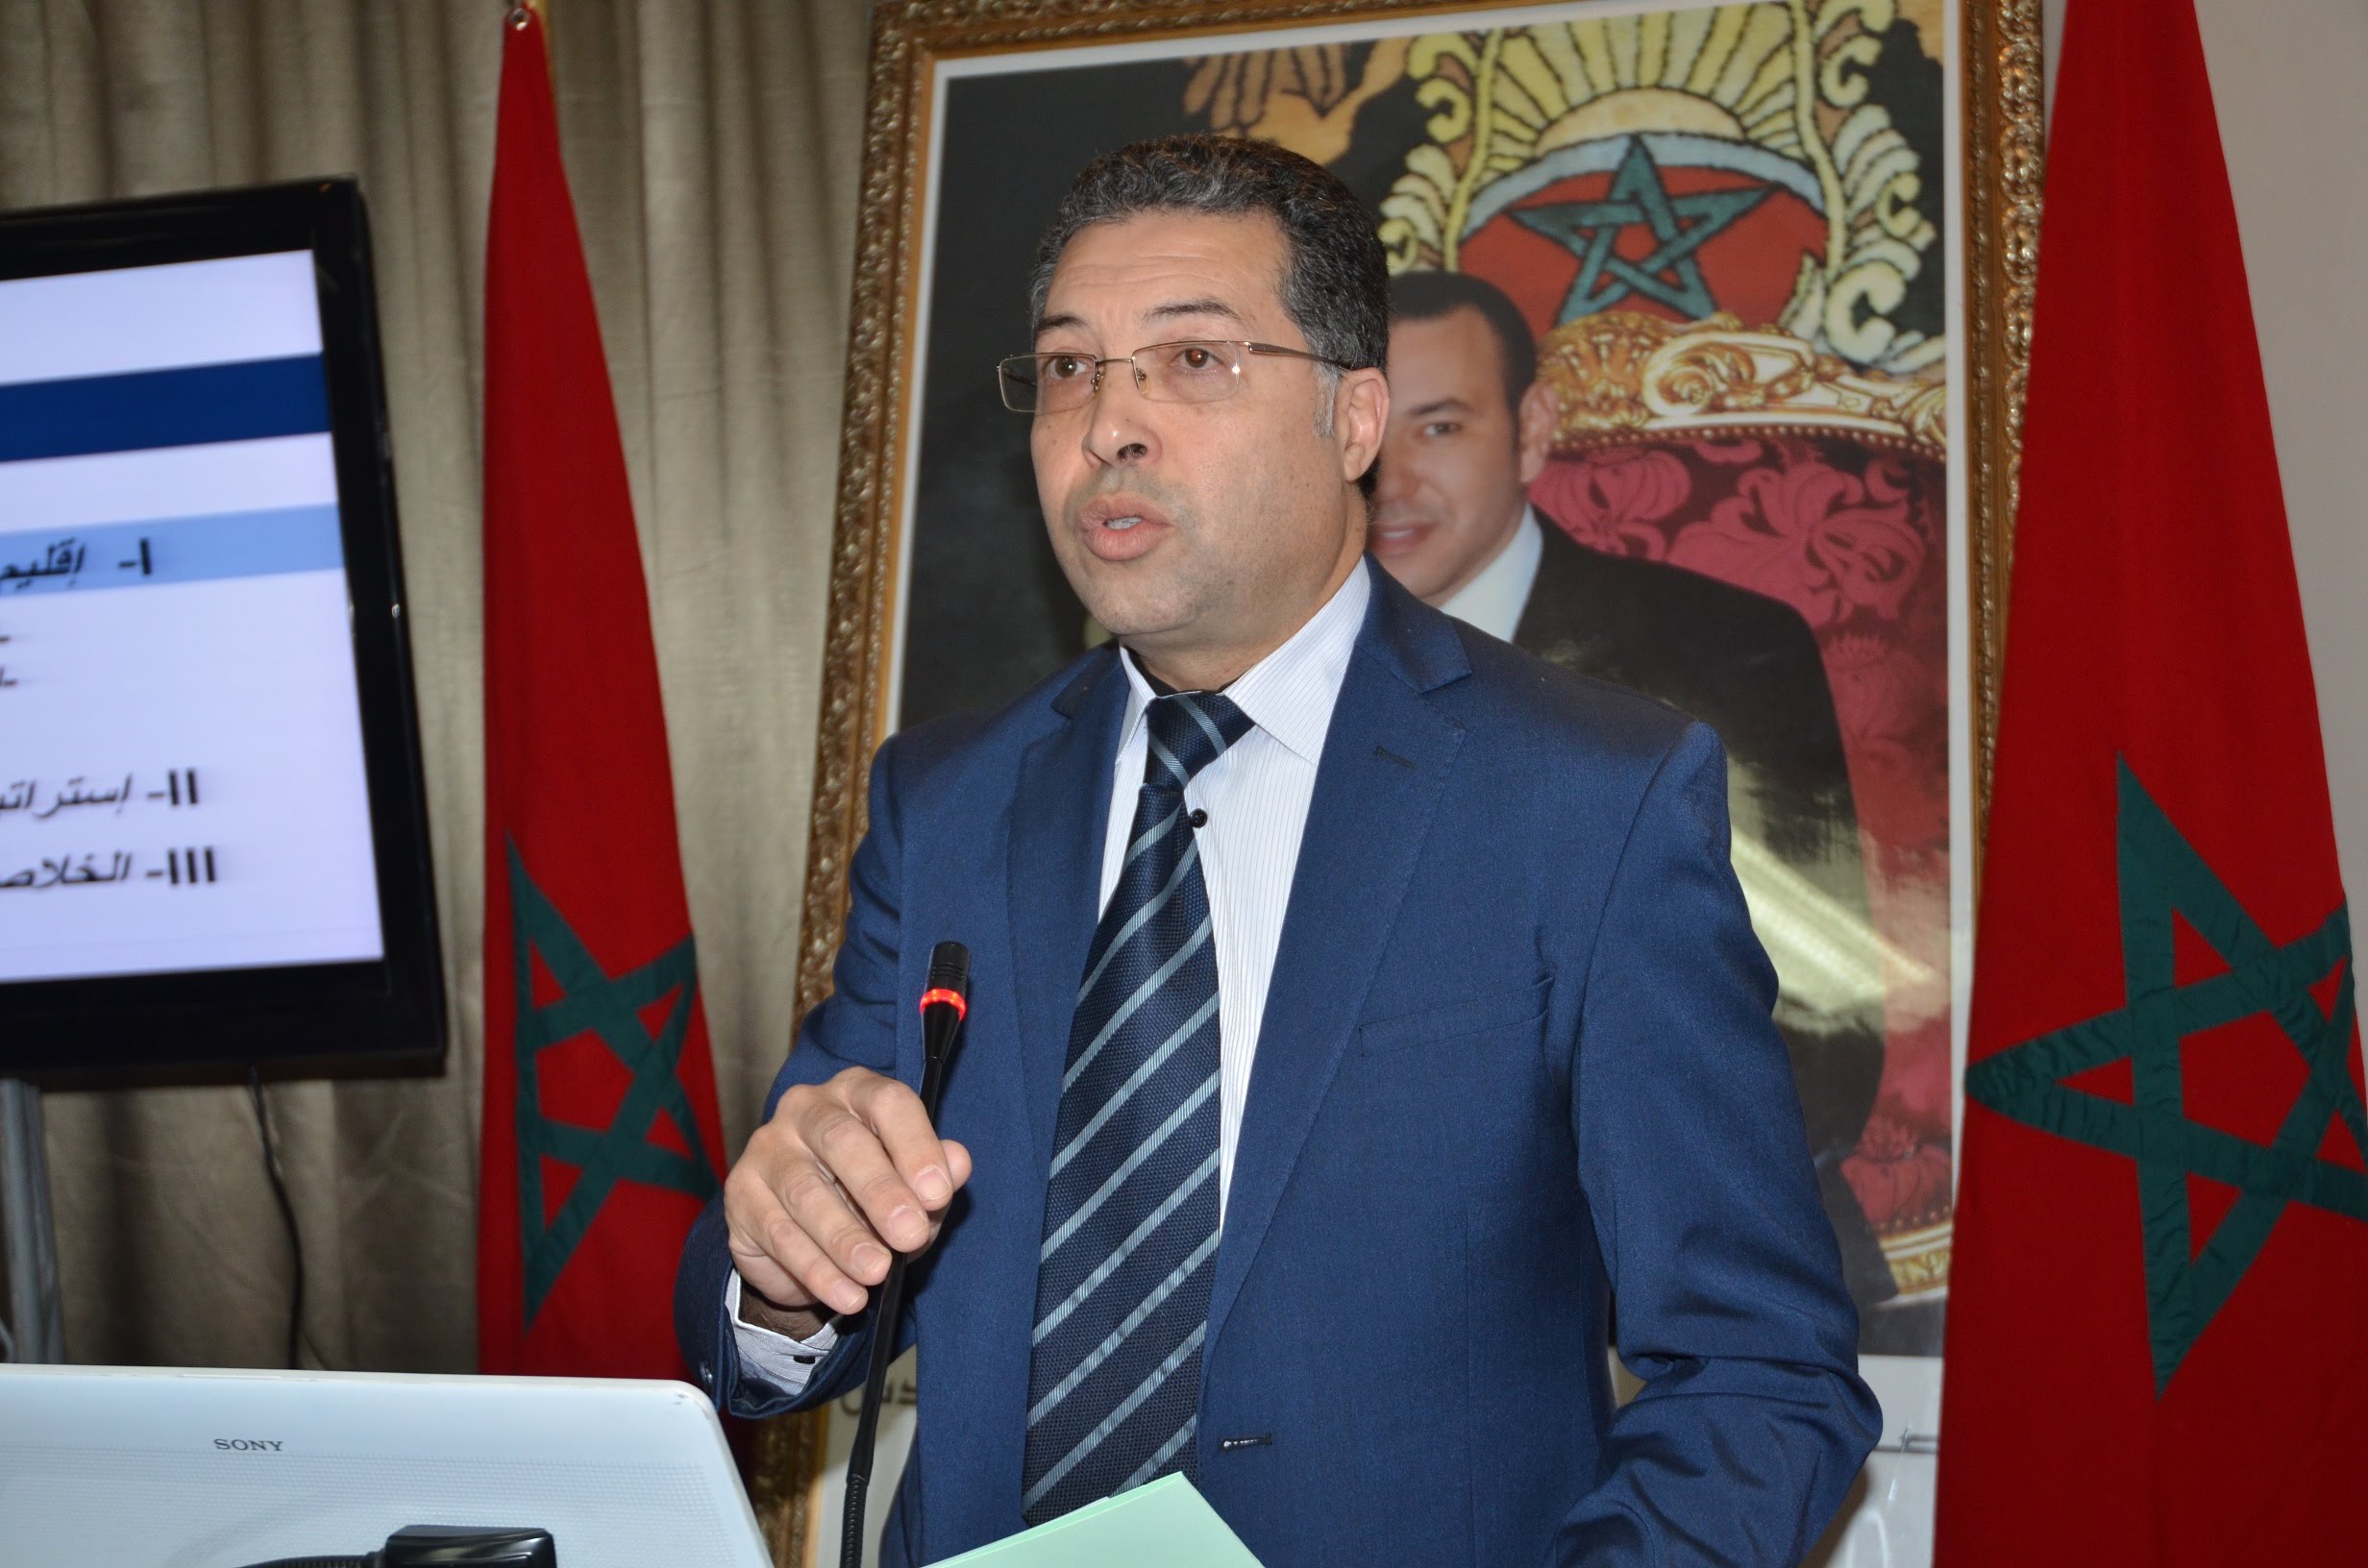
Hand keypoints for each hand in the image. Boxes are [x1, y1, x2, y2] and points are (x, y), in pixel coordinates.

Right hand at [724, 1066, 972, 1340]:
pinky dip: (816, 1269)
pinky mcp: (742, 1192)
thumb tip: (958, 1163)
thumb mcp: (914, 1189)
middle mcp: (808, 1108)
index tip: (937, 1193)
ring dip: (845, 1237)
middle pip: (841, 1141)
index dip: (915, 1145)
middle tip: (910, 1234)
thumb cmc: (871, 1198)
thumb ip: (937, 1176)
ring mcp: (768, 1147)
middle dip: (880, 1191)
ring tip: (878, 1272)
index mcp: (858, 1092)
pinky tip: (847, 1293)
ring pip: (805, 1190)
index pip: (888, 1102)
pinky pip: (778, 1232)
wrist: (807, 1239)